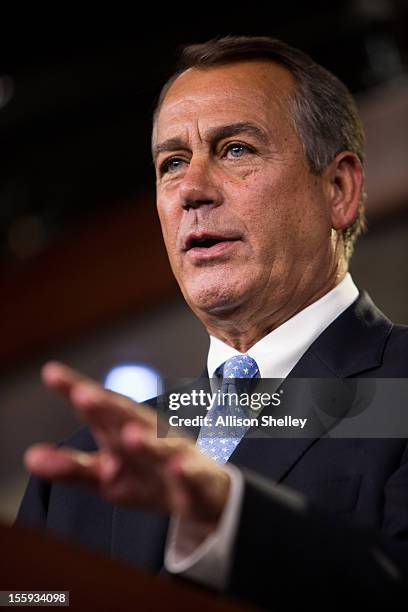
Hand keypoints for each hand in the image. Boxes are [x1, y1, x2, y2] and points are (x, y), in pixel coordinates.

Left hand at [24, 362, 230, 530]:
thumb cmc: (148, 476)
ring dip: (147, 442)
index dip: (75, 391)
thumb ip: (70, 467)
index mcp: (121, 433)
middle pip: (127, 419)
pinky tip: (178, 468)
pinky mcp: (196, 480)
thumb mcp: (105, 475)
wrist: (201, 492)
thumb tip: (29, 457)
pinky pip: (192, 476)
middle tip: (83, 395)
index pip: (96, 410)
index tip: (51, 373)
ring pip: (161, 447)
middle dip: (107, 408)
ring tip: (130, 435)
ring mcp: (173, 456)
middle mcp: (147, 435)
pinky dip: (186, 472)